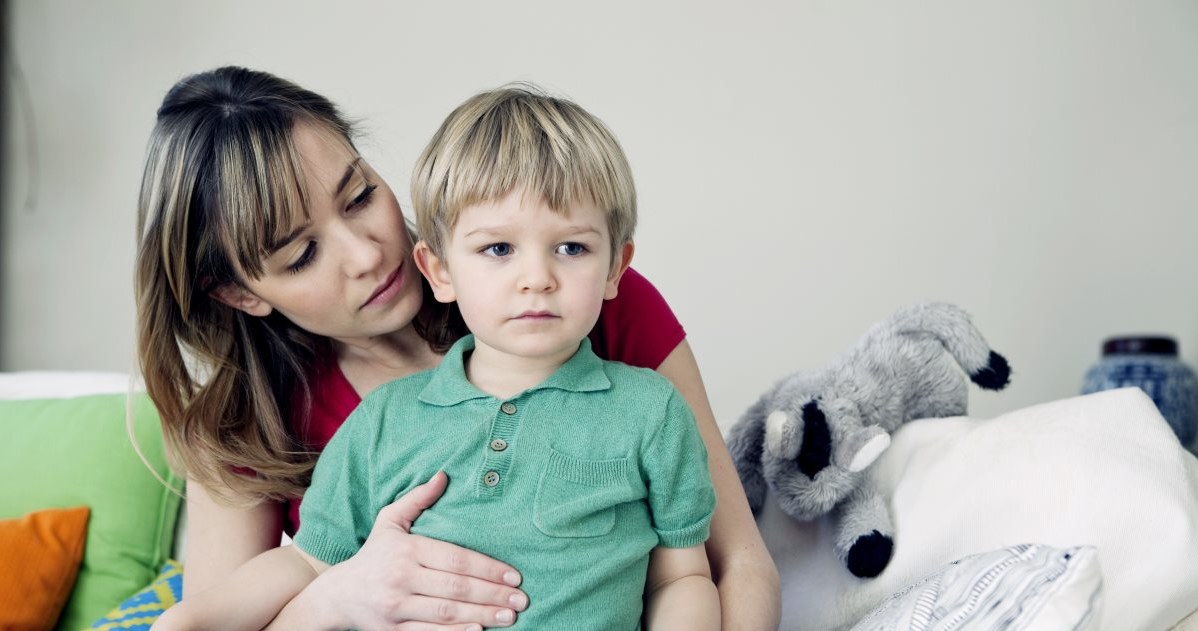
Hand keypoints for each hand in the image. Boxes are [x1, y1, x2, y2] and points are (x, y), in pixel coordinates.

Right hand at [308, 472, 527, 630]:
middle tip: (521, 599)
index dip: (487, 567)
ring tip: (510, 615)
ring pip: (446, 613)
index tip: (514, 575)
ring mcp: (397, 607)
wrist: (338, 595)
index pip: (455, 558)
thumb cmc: (373, 555)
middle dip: (492, 593)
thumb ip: (417, 500)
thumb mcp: (390, 521)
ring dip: (482, 615)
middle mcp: (402, 578)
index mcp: (406, 550)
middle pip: (456, 587)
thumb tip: (443, 476)